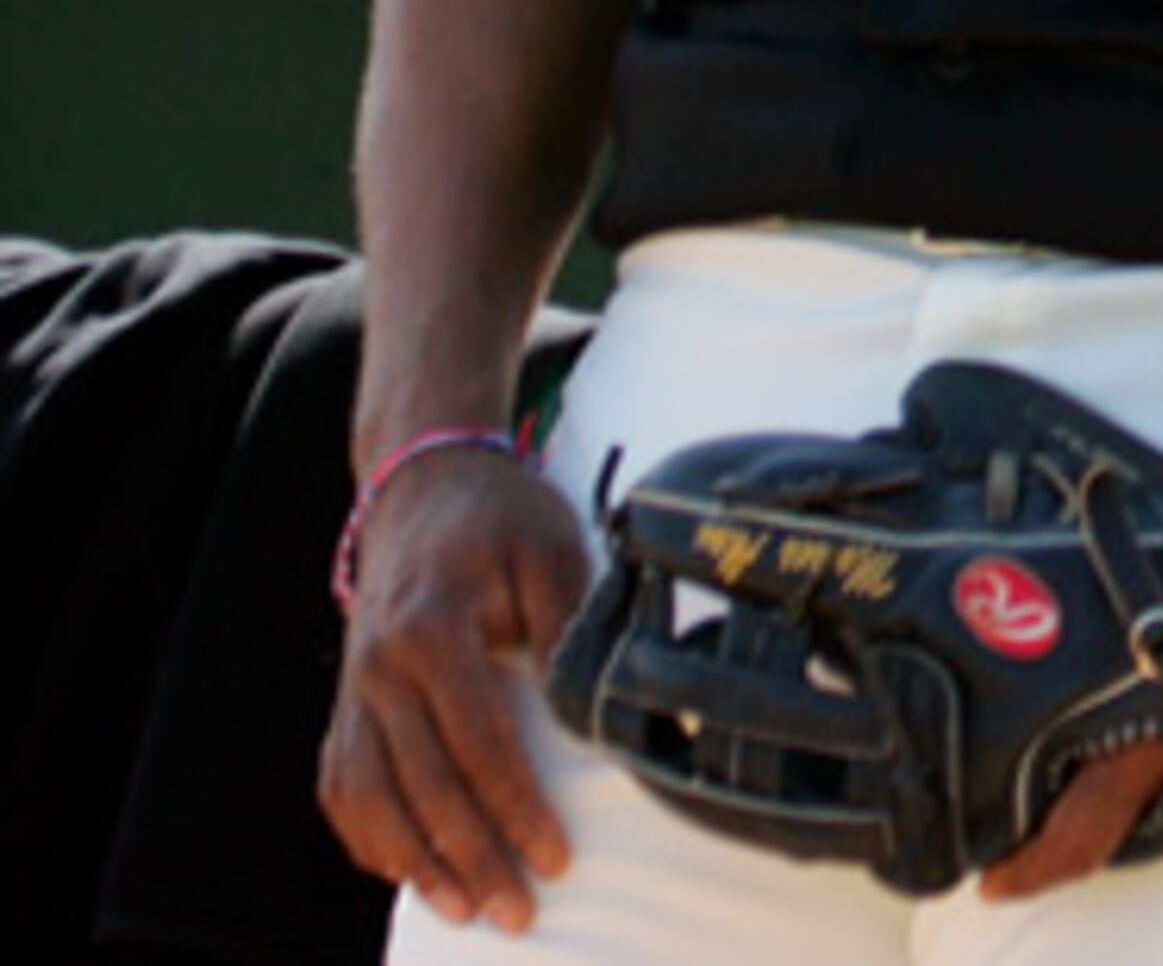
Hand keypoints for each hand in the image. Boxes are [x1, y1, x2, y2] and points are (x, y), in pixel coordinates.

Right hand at [319, 442, 587, 934]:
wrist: (421, 482)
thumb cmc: (500, 518)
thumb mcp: (553, 552)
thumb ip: (566, 630)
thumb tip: (590, 711)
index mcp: (432, 629)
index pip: (477, 741)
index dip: (516, 806)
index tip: (554, 855)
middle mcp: (378, 668)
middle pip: (423, 784)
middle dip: (472, 854)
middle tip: (518, 909)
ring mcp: (352, 689)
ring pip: (371, 797)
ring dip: (416, 861)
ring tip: (465, 908)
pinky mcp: (343, 703)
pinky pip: (344, 786)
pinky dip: (370, 836)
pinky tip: (407, 870)